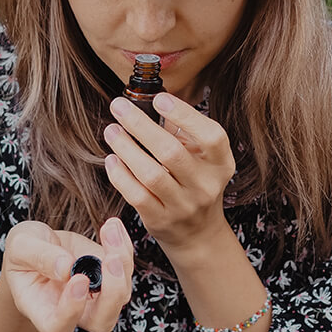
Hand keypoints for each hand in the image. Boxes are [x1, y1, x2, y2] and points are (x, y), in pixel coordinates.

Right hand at [2, 218, 133, 331]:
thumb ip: (39, 256)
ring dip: (121, 262)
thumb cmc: (23, 250)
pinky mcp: (108, 276)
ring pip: (121, 294)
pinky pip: (125, 268)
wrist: (39, 242)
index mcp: (42, 310)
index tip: (78, 279)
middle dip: (112, 293)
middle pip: (101, 321)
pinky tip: (112, 226)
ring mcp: (94, 296)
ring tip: (109, 231)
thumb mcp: (20, 246)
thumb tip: (67, 267)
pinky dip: (123, 247)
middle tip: (110, 260)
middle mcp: (73, 311)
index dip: (71, 311)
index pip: (58, 328)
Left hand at [103, 93, 235, 252]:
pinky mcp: (161, 220)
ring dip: (126, 148)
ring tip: (111, 131)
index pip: (210, 136)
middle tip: (118, 106)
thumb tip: (151, 100)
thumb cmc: (194, 183)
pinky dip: (120, 175)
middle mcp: (205, 185)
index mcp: (220, 164)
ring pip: (151, 174)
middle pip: (171, 152)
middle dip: (140, 125)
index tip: (159, 99)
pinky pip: (136, 195)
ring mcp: (183, 206)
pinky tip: (112, 159)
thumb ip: (182, 132)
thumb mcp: (201, 158)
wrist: (198, 233)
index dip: (185, 115)